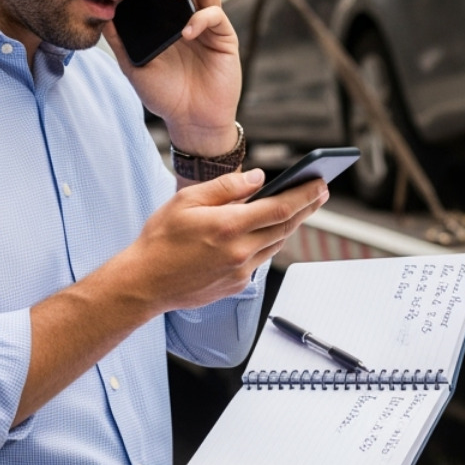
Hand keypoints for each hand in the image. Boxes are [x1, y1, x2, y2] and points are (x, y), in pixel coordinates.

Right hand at [96, 169, 328, 315]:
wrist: (144, 283)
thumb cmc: (160, 239)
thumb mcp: (187, 201)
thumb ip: (225, 188)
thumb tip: (258, 179)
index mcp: (229, 227)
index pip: (279, 208)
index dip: (304, 195)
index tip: (320, 183)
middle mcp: (240, 252)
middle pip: (285, 226)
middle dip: (306, 207)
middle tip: (320, 191)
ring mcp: (240, 272)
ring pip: (276, 244)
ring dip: (289, 225)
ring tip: (299, 208)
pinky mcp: (236, 285)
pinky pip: (260, 260)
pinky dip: (268, 243)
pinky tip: (267, 232)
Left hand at [103, 0, 240, 156]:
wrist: (190, 120)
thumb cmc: (164, 92)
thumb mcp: (132, 63)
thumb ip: (119, 38)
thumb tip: (99, 10)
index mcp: (169, 16)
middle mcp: (191, 13)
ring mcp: (209, 24)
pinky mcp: (224, 38)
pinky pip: (216, 16)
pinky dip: (201, 18)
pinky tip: (186, 31)